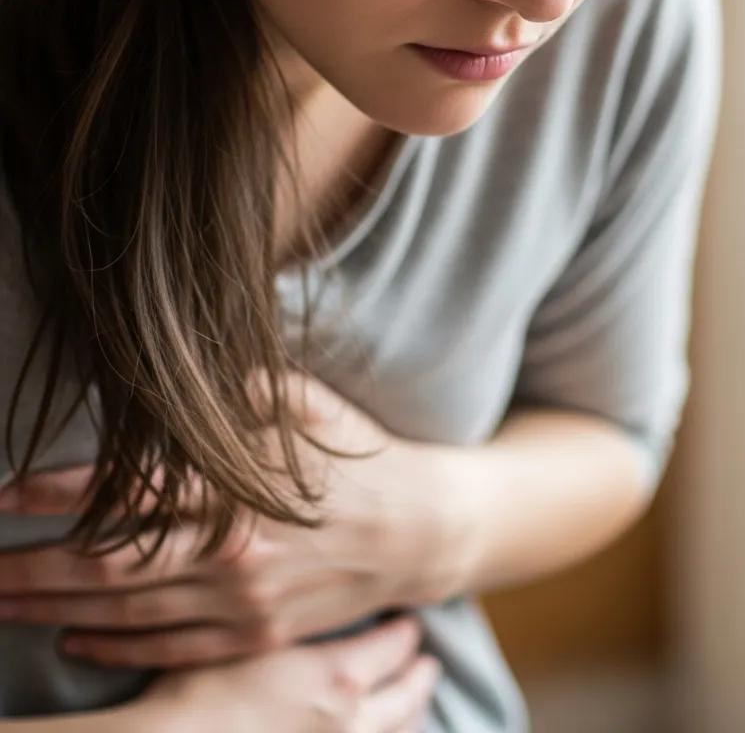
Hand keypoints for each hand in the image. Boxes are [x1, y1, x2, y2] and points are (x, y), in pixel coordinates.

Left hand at [0, 369, 474, 667]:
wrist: (420, 530)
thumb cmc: (360, 458)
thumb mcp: (310, 404)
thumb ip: (246, 390)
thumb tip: (184, 377)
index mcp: (241, 488)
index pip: (129, 493)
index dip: (55, 495)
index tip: (2, 493)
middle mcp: (234, 553)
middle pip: (108, 568)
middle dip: (29, 569)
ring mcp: (244, 604)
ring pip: (127, 615)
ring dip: (53, 612)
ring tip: (3, 604)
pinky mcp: (258, 636)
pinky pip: (172, 652)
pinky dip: (116, 650)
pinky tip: (76, 642)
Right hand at [140, 614, 439, 732]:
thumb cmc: (197, 691)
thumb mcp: (248, 633)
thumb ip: (288, 608)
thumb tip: (310, 576)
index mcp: (339, 675)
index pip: (395, 646)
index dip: (405, 631)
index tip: (408, 619)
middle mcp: (351, 723)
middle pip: (406, 698)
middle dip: (418, 676)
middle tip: (426, 663)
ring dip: (407, 717)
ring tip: (411, 707)